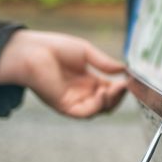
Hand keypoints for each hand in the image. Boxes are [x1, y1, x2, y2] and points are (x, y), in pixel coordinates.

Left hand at [0, 30, 126, 117]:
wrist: (32, 51)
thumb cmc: (55, 48)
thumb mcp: (86, 52)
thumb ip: (104, 63)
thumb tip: (124, 69)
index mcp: (88, 81)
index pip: (110, 90)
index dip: (121, 87)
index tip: (129, 80)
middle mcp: (82, 93)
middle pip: (107, 103)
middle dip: (119, 96)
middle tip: (125, 85)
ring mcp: (74, 101)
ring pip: (99, 110)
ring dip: (111, 101)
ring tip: (116, 88)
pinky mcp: (65, 106)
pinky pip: (85, 113)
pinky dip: (97, 106)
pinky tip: (102, 93)